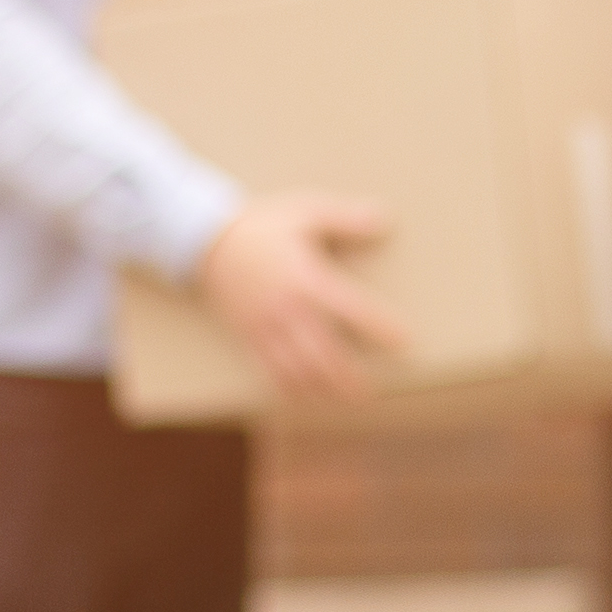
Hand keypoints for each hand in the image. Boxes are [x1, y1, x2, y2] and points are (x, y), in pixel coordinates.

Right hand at [195, 192, 403, 399]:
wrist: (207, 241)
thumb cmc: (263, 226)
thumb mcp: (305, 212)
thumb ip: (345, 219)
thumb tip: (385, 220)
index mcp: (306, 279)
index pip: (351, 310)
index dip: (379, 329)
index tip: (404, 343)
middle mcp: (288, 309)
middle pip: (325, 354)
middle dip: (349, 377)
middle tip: (371, 392)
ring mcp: (267, 327)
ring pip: (298, 370)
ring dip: (324, 389)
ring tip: (346, 399)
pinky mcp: (250, 337)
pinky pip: (270, 372)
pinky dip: (291, 390)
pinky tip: (308, 398)